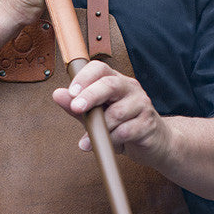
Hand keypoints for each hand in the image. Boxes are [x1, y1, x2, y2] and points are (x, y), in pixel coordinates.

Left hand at [52, 60, 168, 162]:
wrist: (156, 143)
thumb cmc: (123, 125)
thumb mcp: (97, 116)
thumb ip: (77, 106)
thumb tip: (57, 94)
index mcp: (115, 81)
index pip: (99, 68)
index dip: (84, 78)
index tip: (71, 92)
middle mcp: (130, 88)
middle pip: (110, 85)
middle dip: (90, 96)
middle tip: (76, 108)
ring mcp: (142, 105)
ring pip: (117, 113)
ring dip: (100, 127)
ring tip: (89, 138)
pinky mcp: (148, 124)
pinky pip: (126, 131)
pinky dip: (111, 140)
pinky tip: (105, 145)